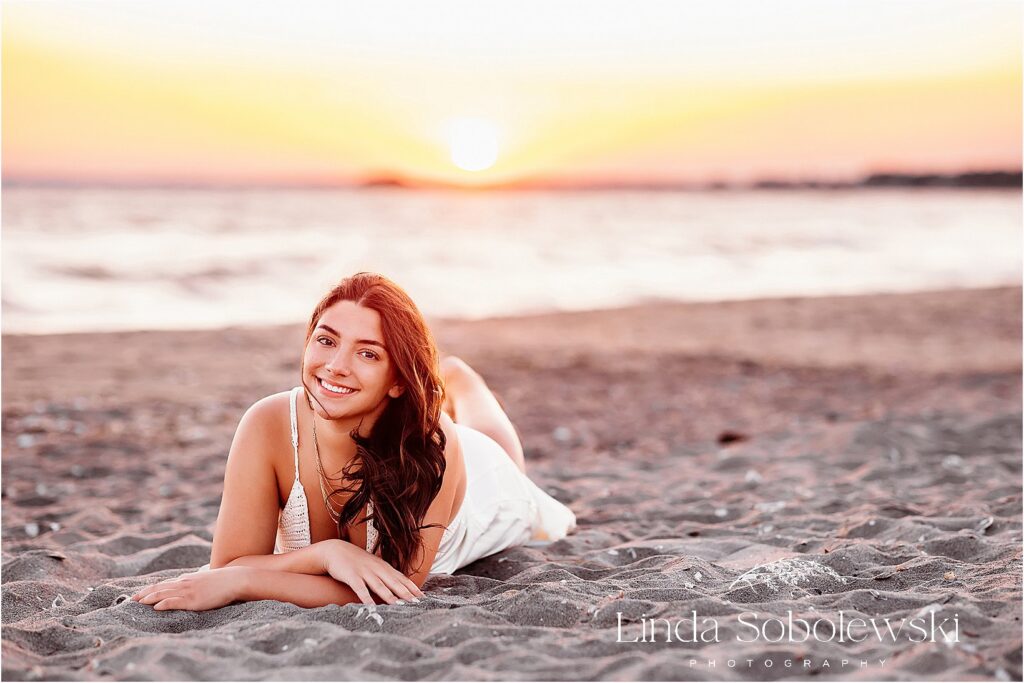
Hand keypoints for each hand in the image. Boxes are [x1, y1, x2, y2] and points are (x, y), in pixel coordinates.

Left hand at [131, 566, 250, 611]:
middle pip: (160, 587)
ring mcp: (188, 590)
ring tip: (138, 602)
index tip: (141, 593)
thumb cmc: (224, 580)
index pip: (165, 583)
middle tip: (132, 599)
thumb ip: (200, 578)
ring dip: (149, 598)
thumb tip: (199, 575)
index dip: (151, 588)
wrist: (235, 579)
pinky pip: (175, 601)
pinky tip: (155, 607)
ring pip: (164, 593)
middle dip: (145, 593)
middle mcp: (185, 583)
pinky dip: (163, 603)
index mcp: (187, 579)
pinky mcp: (194, 599)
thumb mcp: (208, 578)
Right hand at [319, 539, 425, 605]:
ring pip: (380, 586)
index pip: (402, 579)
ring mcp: (365, 572)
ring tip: (400, 606)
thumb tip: (400, 589)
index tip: (424, 599)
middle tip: (417, 604)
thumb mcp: (374, 566)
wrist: (336, 550)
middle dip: (406, 594)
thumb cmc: (357, 562)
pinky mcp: (352, 576)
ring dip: (390, 596)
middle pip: (394, 583)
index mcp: (384, 567)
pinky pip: (360, 588)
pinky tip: (370, 606)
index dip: (413, 589)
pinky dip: (366, 597)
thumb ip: (386, 576)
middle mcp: (377, 569)